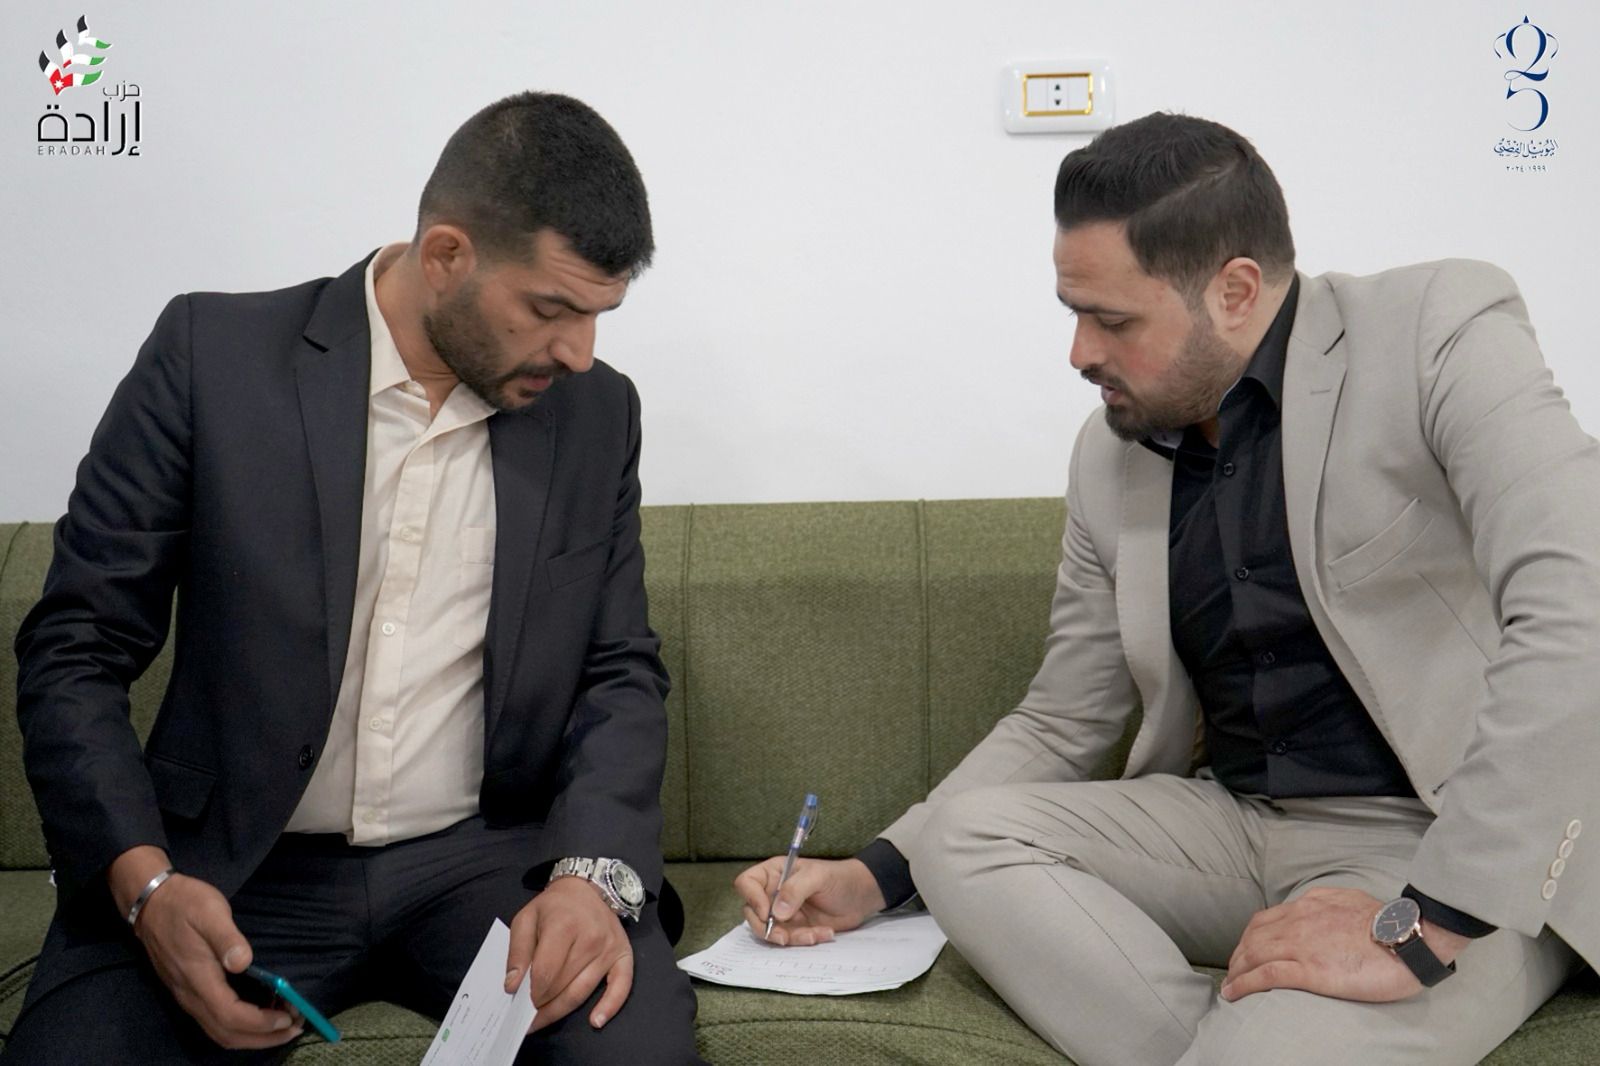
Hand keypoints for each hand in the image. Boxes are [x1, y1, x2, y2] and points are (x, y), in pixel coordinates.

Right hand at [110, 847, 300, 1049]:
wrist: (151, 902)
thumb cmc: (185, 903)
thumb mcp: (209, 911)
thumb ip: (226, 938)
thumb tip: (243, 962)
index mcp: (198, 979)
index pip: (230, 1017)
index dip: (260, 1023)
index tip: (288, 1018)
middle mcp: (190, 996)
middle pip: (226, 1034)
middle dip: (262, 1038)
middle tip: (294, 1029)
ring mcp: (187, 997)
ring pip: (219, 1032)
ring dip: (252, 1036)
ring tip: (282, 1025)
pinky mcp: (188, 992)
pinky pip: (214, 1022)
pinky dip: (240, 1026)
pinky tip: (259, 1013)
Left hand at [504, 875, 632, 1030]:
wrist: (588, 889)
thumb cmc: (554, 906)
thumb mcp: (526, 919)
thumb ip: (517, 951)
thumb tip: (512, 986)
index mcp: (564, 925)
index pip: (546, 972)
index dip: (530, 993)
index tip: (518, 1004)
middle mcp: (591, 939)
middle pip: (562, 986)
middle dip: (541, 1005)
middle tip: (525, 1018)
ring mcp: (609, 949)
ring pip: (582, 992)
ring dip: (560, 1011)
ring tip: (542, 1021)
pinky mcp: (623, 956)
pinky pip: (621, 987)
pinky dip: (610, 1007)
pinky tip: (596, 1021)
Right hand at [733, 857, 886, 945]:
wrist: (861, 896)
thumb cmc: (839, 878)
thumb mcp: (818, 877)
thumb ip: (795, 889)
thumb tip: (776, 912)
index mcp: (774, 873)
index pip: (747, 883)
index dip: (752, 899)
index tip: (768, 913)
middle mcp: (773, 894)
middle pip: (752, 914)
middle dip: (767, 929)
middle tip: (784, 938)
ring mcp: (783, 913)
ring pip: (770, 932)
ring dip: (790, 938)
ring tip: (814, 935)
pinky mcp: (794, 929)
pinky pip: (789, 940)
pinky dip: (804, 941)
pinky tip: (824, 933)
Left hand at [1221, 887, 1469, 1003]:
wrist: (1409, 936)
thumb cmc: (1390, 923)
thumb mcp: (1351, 899)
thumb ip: (1330, 904)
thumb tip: (1323, 909)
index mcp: (1310, 904)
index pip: (1266, 919)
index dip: (1251, 937)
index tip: (1247, 950)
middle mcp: (1298, 920)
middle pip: (1253, 937)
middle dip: (1239, 955)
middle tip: (1234, 971)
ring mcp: (1301, 945)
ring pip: (1253, 954)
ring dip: (1236, 970)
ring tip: (1230, 985)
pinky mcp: (1309, 970)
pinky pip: (1266, 976)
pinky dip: (1244, 983)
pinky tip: (1234, 993)